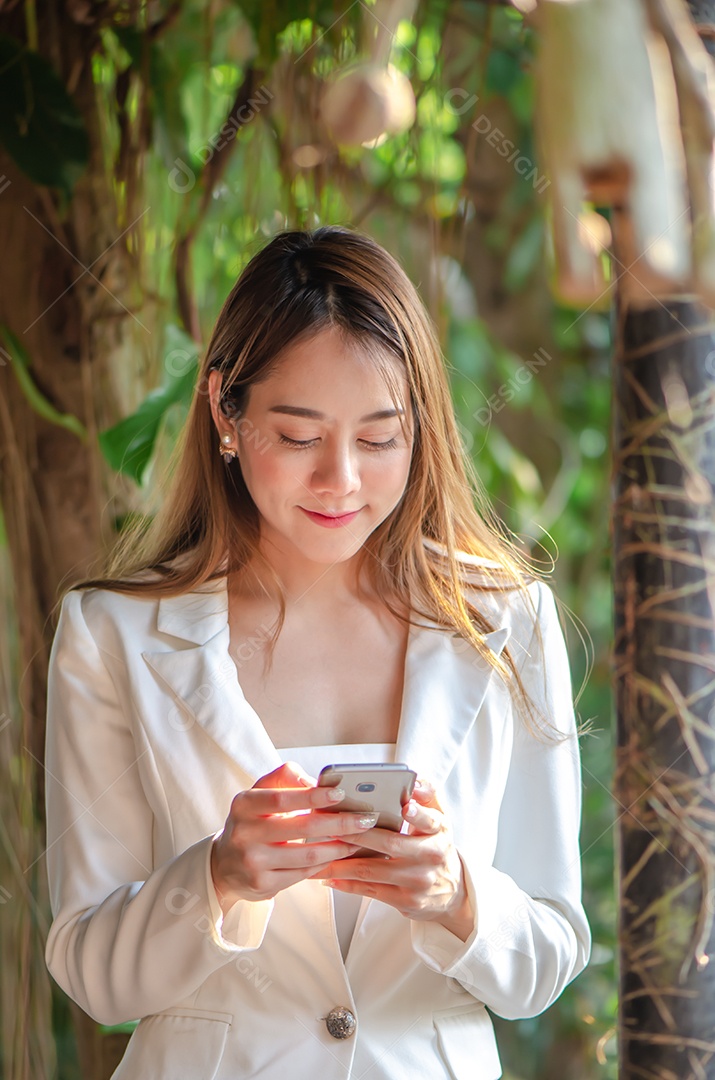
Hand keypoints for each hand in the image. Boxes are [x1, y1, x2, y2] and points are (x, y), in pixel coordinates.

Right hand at [210, 763, 377, 911]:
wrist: (223, 864)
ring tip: (360, 839)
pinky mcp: (263, 885)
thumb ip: (285, 778)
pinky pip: (303, 874)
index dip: (312, 796)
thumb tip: (317, 782)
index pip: (282, 798)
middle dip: (339, 823)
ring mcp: (253, 862)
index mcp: (244, 805)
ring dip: (339, 847)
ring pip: (306, 855)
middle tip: (366, 819)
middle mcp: (245, 834)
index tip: (340, 793)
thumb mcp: (258, 793)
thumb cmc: (251, 821)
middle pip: (301, 827)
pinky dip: (326, 863)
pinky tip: (341, 855)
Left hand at [311, 778, 474, 940]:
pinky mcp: (406, 901)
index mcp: (439, 830)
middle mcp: (431, 855)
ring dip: (342, 862)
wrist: (451, 892)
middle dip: (358, 835)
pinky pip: (370, 891)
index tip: (404, 807)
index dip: (417, 814)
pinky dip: (347, 884)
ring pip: (373, 869)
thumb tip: (414, 777)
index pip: (429, 819)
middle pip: (391, 843)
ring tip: (319, 853)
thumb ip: (427, 794)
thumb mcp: (439, 818)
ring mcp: (418, 881)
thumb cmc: (435, 845)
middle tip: (331, 827)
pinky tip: (328, 877)